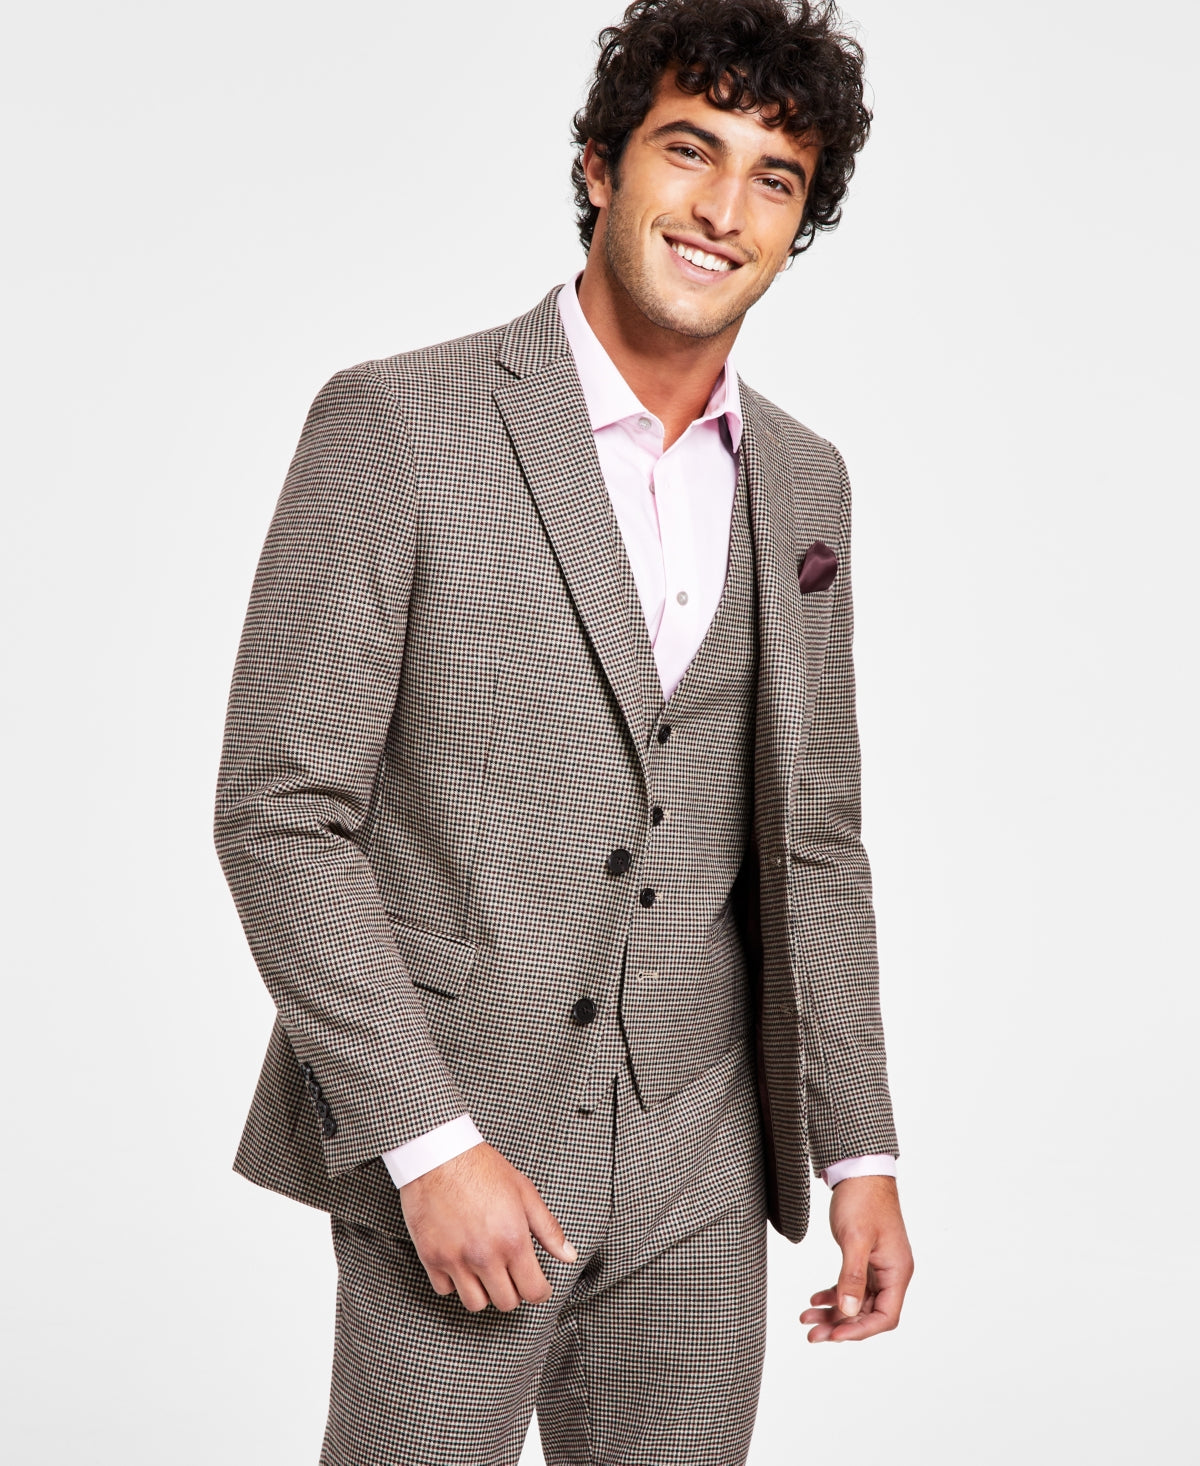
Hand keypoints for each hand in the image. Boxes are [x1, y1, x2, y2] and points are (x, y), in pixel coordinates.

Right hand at [399, 1142, 576, 1312]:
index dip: (540, 1290)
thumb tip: (568, 1254)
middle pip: (506, 1302)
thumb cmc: (481, 1168)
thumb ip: (548, 1228)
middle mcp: (485, 1255)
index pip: (534, 1291)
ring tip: (485, 1271)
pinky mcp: (431, 1258)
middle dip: (513, 1291)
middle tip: (510, 1273)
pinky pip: (445, 1290)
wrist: (438, 1155)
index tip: (537, 1285)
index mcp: (512, 1240)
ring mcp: (456, 1260)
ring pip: (475, 1303)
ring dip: (483, 1291)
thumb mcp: (524, 1192)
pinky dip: (453, 1282)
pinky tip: (460, 1262)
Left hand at [800, 1174, 912, 1342]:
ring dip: (833, 1312)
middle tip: (813, 1335)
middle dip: (840, 1325)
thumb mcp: (855, 1238)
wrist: (859, 1170)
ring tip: (807, 1320)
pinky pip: (851, 1286)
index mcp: (897, 1271)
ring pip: (856, 1302)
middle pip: (868, 1313)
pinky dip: (833, 1294)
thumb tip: (847, 1311)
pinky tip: (815, 1298)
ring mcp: (878, 1266)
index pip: (885, 1316)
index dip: (860, 1330)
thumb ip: (852, 1276)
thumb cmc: (863, 1199)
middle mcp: (891, 1273)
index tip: (835, 1335)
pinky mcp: (865, 1258)